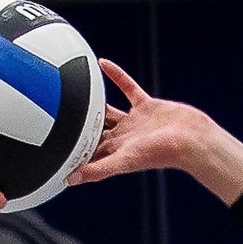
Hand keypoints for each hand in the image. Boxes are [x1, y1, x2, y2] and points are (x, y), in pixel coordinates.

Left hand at [68, 60, 242, 204]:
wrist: (191, 140)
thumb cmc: (161, 153)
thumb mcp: (125, 161)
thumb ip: (98, 170)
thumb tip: (70, 180)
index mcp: (114, 152)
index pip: (86, 153)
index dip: (70, 151)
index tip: (50, 147)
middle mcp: (122, 138)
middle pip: (93, 132)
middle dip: (77, 127)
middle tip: (55, 115)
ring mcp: (134, 122)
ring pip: (108, 110)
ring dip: (92, 101)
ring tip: (74, 89)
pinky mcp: (146, 106)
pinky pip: (127, 87)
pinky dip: (115, 76)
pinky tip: (102, 63)